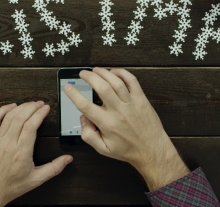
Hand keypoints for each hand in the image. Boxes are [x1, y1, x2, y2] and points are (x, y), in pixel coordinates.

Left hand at [0, 102, 72, 206]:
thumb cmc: (8, 187)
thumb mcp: (35, 180)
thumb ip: (53, 168)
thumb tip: (67, 160)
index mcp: (21, 152)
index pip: (32, 125)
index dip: (40, 113)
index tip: (46, 108)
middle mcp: (8, 143)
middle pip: (21, 117)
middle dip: (32, 107)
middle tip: (40, 104)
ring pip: (9, 116)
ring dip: (21, 107)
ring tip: (29, 104)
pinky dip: (2, 110)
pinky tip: (10, 107)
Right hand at [64, 68, 188, 190]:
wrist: (152, 150)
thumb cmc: (127, 150)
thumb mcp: (103, 149)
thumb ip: (88, 135)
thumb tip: (83, 118)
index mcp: (107, 124)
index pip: (85, 106)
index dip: (74, 95)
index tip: (68, 87)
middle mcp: (118, 111)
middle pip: (101, 87)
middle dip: (89, 77)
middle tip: (82, 73)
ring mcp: (131, 103)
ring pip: (116, 81)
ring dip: (104, 73)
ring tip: (95, 70)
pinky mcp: (141, 99)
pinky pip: (132, 81)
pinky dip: (122, 73)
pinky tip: (114, 72)